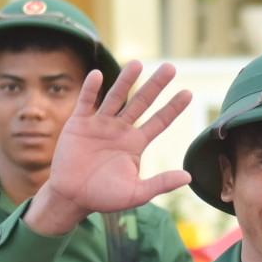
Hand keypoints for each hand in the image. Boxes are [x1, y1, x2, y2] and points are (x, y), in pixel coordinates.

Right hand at [27, 61, 193, 235]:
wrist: (73, 198)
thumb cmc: (105, 197)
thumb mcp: (137, 192)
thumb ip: (161, 183)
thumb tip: (189, 177)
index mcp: (136, 143)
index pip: (159, 121)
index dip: (173, 108)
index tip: (188, 93)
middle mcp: (120, 129)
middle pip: (142, 102)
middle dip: (155, 86)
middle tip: (170, 67)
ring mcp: (100, 124)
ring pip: (116, 97)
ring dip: (126, 81)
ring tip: (137, 64)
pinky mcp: (79, 124)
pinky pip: (86, 103)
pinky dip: (90, 89)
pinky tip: (97, 75)